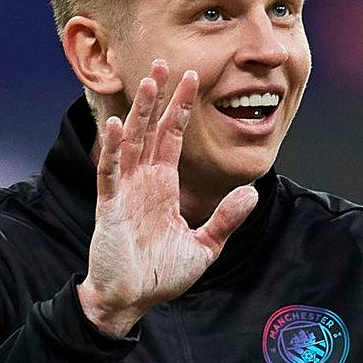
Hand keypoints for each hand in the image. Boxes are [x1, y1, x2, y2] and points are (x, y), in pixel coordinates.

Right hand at [78, 61, 258, 337]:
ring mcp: (124, 192)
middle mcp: (143, 183)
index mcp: (163, 188)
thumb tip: (251, 191)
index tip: (191, 78)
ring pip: (132, 142)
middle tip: (164, 61)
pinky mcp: (110, 207)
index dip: (181, 109)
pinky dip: (114, 148)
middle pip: (151, 130)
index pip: (172, 139)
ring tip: (147, 81)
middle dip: (159, 97)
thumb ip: (226, 218)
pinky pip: (111, 171)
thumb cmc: (161, 278)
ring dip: (139, 112)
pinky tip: (119, 124)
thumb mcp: (204, 247)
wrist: (131, 301)